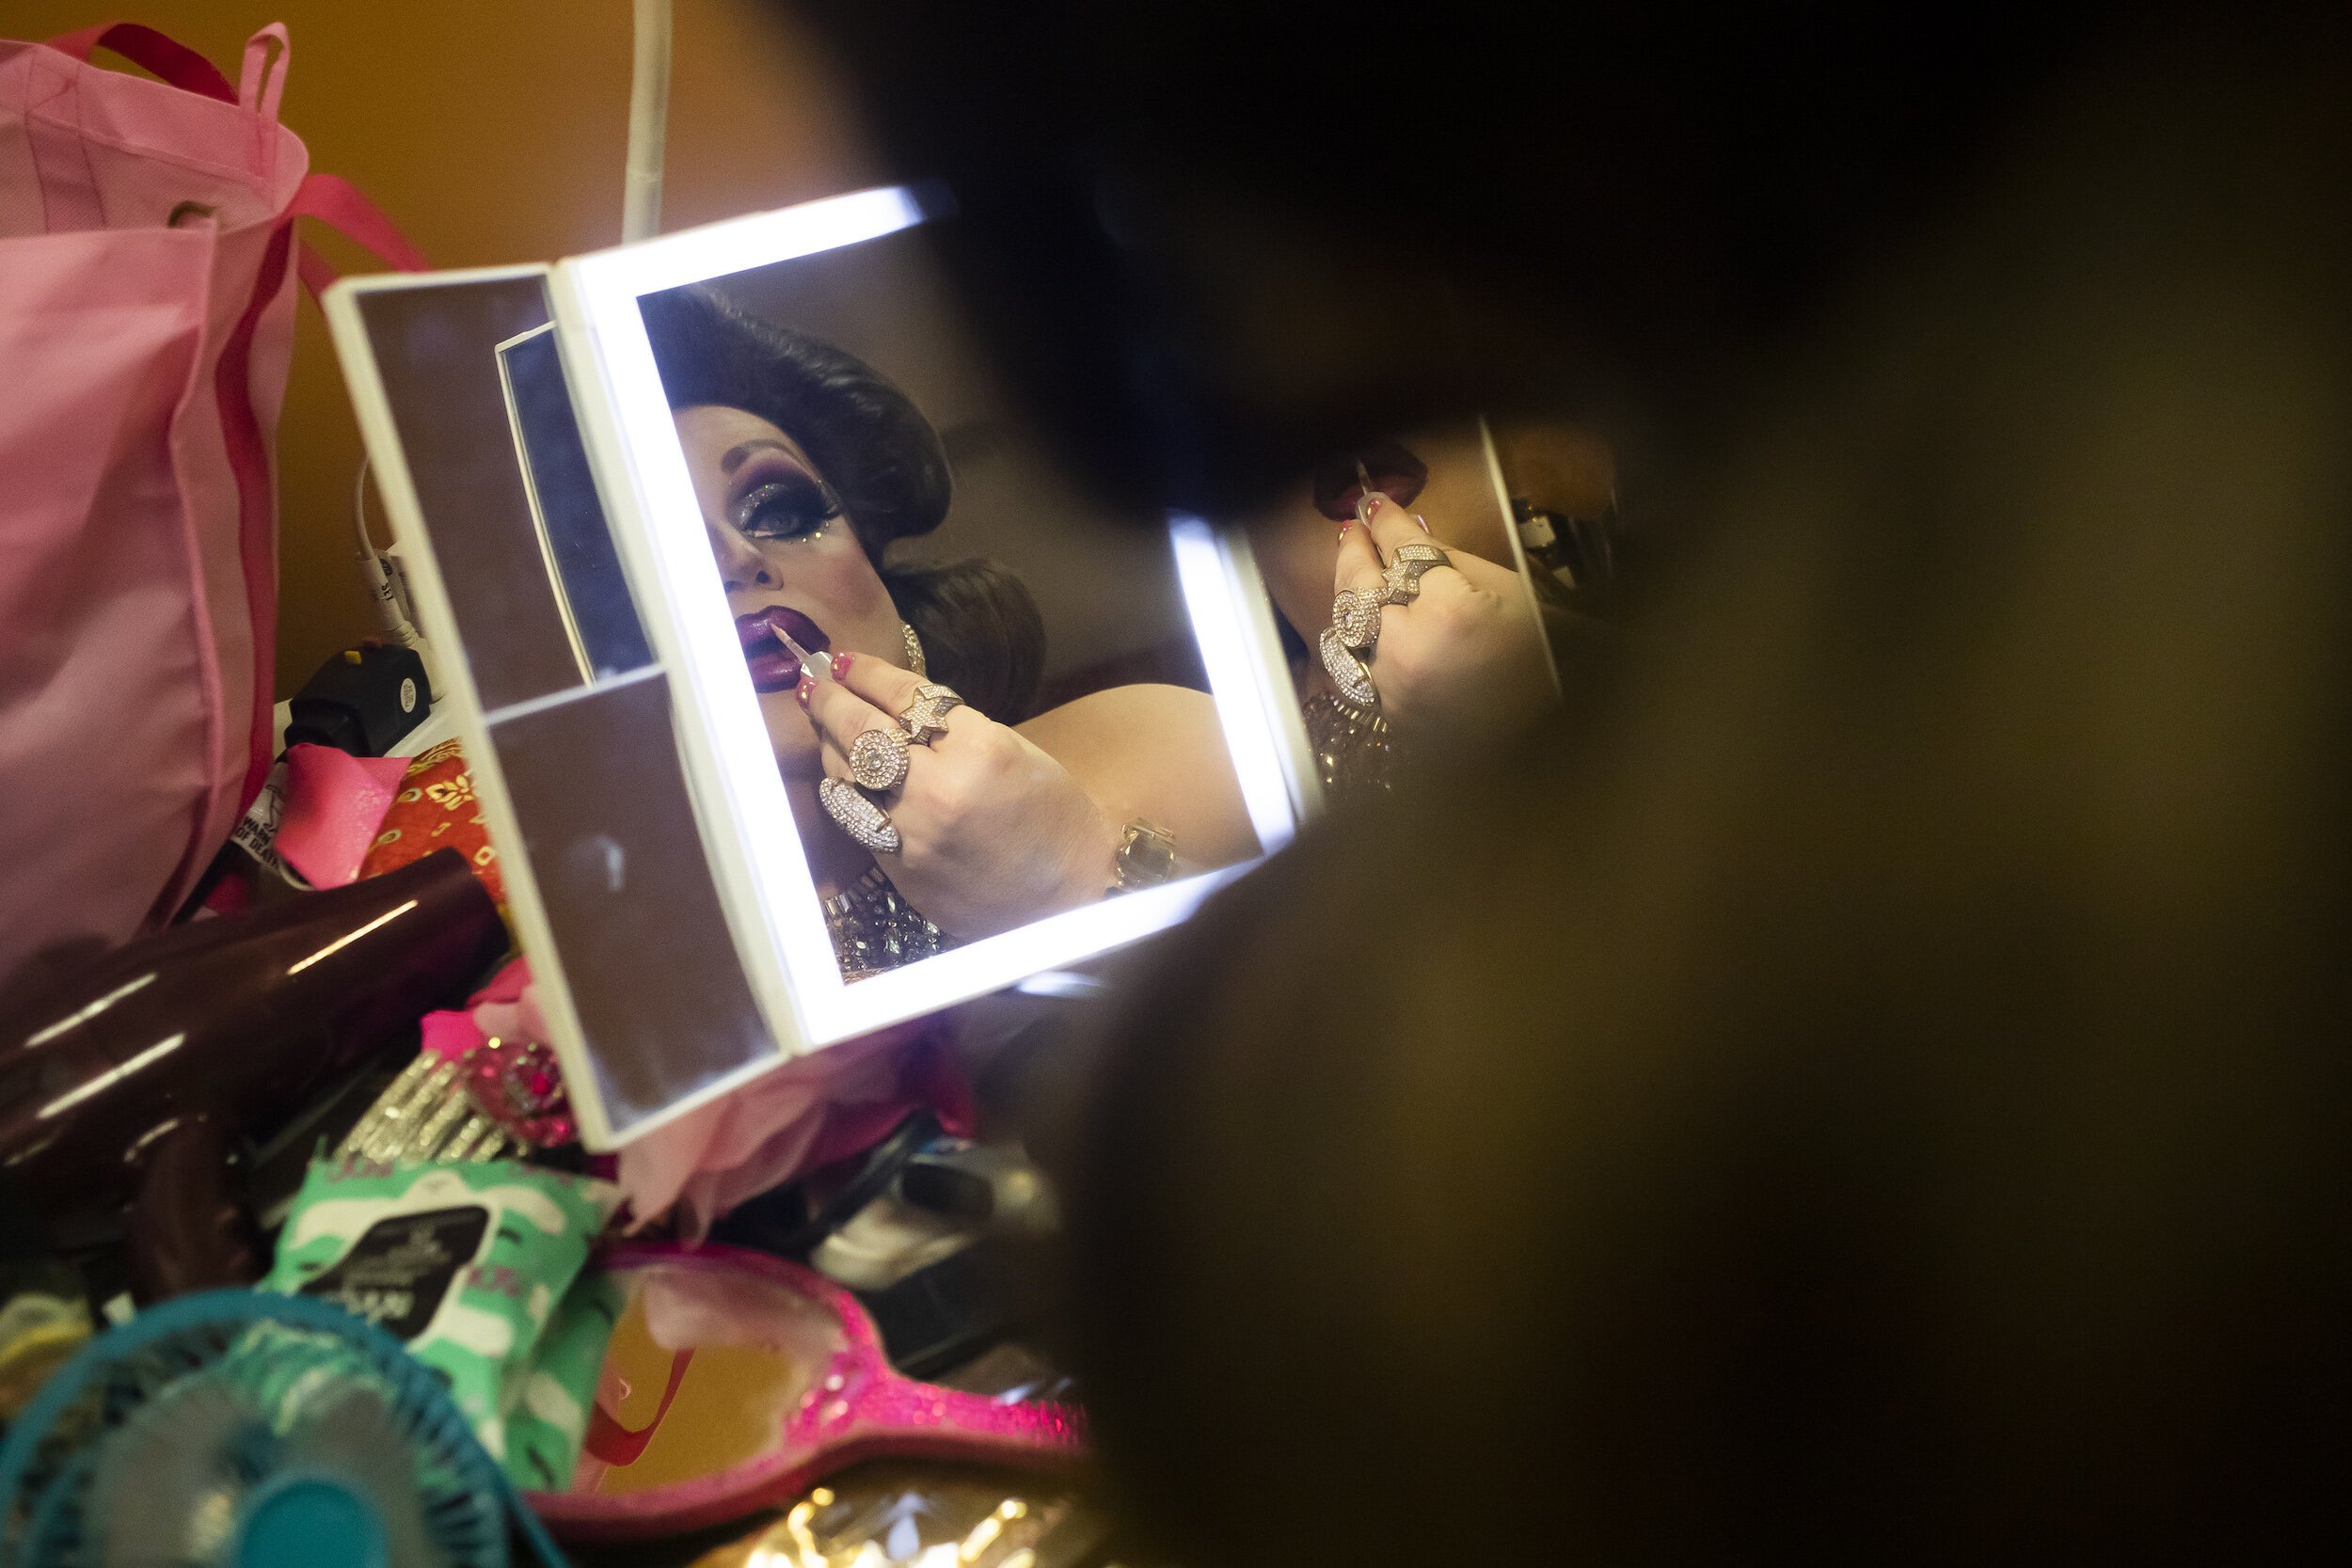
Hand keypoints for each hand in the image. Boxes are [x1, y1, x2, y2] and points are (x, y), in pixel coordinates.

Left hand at [799, 652, 1121, 938]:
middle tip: (813, 681)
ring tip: (822, 723)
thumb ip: (951, 727)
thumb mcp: (1013, 749)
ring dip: (828, 746)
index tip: (843, 660)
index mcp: (979, 751)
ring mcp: (912, 837)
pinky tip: (842, 773)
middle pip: (861, 733)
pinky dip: (845, 791)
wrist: (1070, 897)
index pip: (904, 698)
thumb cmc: (1054, 814)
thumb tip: (891, 702)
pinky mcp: (899, 873)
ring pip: (845, 778)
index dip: (867, 673)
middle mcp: (938, 793)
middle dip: (830, 701)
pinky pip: (853, 821)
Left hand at [1335, 492, 1554, 738]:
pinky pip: (1361, 663)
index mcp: (1448, 614)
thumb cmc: (1542, 651)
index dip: (1387, 523)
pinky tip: (1370, 615)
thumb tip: (1400, 528)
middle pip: (1359, 589)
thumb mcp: (1505, 590)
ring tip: (1357, 565)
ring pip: (1348, 629)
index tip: (1375, 504)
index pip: (1403, 552)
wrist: (1551, 726)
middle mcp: (1410, 654)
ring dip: (1351, 594)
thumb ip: (1445, 558)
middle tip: (1355, 528)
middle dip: (1354, 552)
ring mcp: (1394, 690)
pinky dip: (1362, 636)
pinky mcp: (1390, 713)